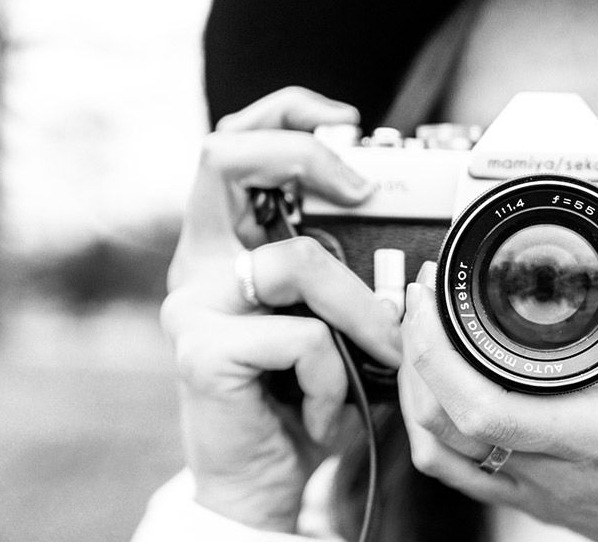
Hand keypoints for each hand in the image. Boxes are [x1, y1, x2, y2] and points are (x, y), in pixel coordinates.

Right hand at [162, 87, 401, 531]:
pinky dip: (335, 375)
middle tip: (363, 189)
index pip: (232, 142)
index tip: (348, 123)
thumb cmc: (301, 400)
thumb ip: (342, 269)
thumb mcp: (330, 321)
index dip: (285, 111)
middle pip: (223, 155)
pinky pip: (301, 336)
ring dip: (358, 312)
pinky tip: (326, 409)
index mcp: (222, 244)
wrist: (262, 486)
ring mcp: (192, 306)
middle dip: (305, 155)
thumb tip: (406, 228)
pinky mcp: (201, 353)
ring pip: (296, 263)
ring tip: (374, 358)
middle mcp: (196, 264)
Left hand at [398, 221, 597, 541]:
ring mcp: (543, 493)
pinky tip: (447, 389)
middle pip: (442, 424)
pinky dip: (436, 428)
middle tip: (425, 298)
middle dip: (415, 352)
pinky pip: (461, 474)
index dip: (436, 351)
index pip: (485, 407)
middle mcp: (560, 470)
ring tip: (425, 336)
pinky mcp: (540, 504)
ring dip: (416, 392)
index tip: (435, 297)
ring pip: (439, 455)